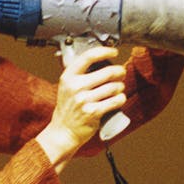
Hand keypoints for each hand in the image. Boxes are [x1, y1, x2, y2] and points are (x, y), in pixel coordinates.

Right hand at [35, 43, 125, 168]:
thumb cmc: (68, 107)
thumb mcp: (66, 86)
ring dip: (120, 87)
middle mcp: (75, 87)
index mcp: (68, 76)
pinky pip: (115, 101)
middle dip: (119, 72)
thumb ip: (78, 72)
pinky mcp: (93, 112)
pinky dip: (121, 99)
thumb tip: (98, 56)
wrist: (63, 131)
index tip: (114, 52)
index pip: (88, 56)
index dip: (105, 51)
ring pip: (114, 87)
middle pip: (108, 72)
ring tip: (118, 89)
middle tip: (121, 73)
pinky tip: (119, 98)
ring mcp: (84, 100)